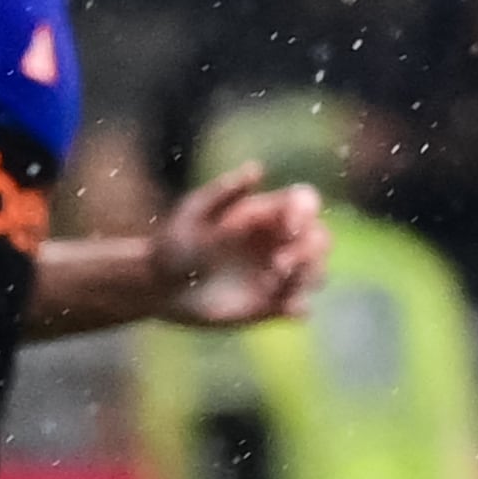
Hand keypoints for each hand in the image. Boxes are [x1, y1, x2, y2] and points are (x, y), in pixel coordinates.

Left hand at [151, 161, 328, 327]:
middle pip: (320, 239)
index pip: (305, 203)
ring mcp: (276, 275)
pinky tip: (286, 309)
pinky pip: (299, 307)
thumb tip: (257, 168)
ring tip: (272, 283)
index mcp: (265, 214)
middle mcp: (278, 242)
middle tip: (277, 266)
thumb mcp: (191, 214)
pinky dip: (299, 307)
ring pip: (317, 273)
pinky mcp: (270, 306)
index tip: (288, 228)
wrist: (157, 288)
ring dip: (307, 277)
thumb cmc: (171, 244)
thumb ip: (223, 192)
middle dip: (309, 251)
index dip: (306, 211)